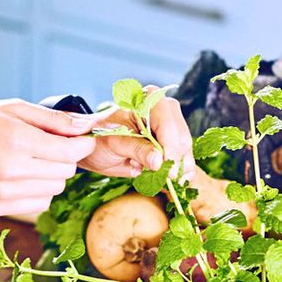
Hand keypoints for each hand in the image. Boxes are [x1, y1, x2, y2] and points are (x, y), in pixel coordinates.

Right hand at [0, 100, 95, 217]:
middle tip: (48, 145)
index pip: (70, 152)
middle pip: (66, 172)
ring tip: (31, 160)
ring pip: (55, 189)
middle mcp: (12, 170)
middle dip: (65, 158)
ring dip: (52, 175)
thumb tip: (87, 125)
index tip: (80, 139)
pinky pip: (39, 203)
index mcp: (16, 140)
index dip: (81, 145)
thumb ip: (52, 118)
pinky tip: (21, 176)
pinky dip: (38, 190)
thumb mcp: (10, 109)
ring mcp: (5, 193)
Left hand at [76, 90, 193, 180]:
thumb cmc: (100, 137)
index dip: (170, 146)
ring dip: (178, 170)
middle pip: (181, 138)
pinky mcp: (173, 148)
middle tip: (167, 178)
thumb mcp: (115, 142)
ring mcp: (171, 130)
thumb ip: (137, 150)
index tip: (166, 166)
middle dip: (176, 161)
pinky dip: (178, 175)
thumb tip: (159, 161)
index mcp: (148, 101)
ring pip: (185, 152)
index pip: (167, 123)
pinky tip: (168, 181)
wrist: (95, 146)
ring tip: (163, 179)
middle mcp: (165, 112)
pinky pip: (183, 163)